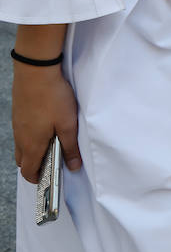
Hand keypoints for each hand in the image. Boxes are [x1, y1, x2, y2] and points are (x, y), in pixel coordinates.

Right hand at [12, 64, 80, 182]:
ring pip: (22, 146)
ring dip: (34, 149)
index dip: (38, 179)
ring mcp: (17, 125)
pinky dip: (31, 136)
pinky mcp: (18, 114)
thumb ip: (70, 147)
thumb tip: (74, 166)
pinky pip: (22, 132)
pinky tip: (46, 125)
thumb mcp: (68, 125)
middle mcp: (20, 138)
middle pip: (23, 161)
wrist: (35, 72)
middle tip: (54, 160)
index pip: (28, 172)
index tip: (50, 179)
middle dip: (35, 165)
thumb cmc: (53, 98)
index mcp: (31, 145)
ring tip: (53, 141)